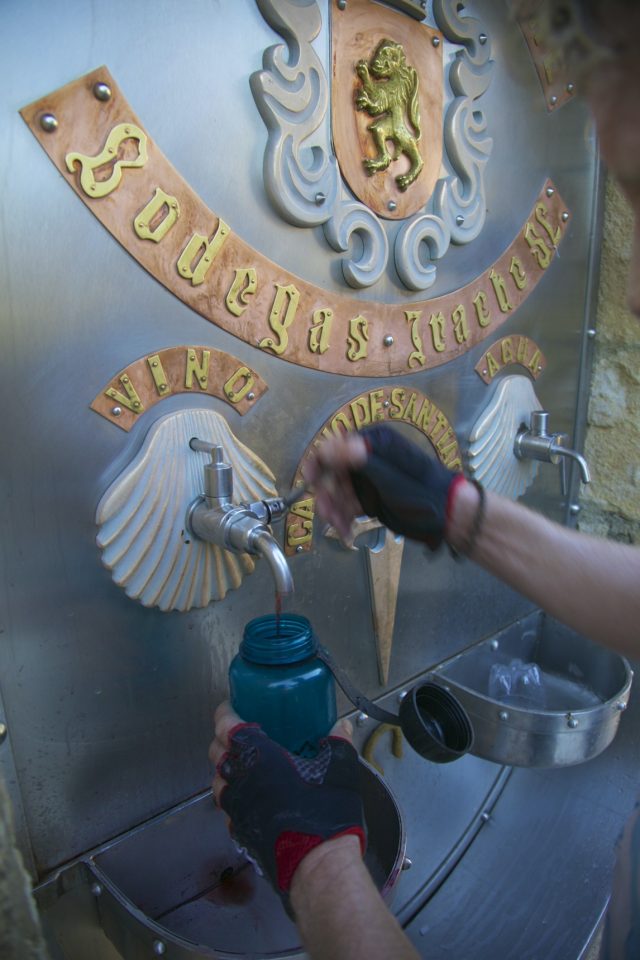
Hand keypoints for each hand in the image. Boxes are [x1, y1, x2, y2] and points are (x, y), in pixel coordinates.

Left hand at [210, 703, 365, 904]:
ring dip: (226, 770)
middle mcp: (240, 780)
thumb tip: (340, 727)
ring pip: (217, 782)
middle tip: (239, 733)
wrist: (317, 865)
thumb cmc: (324, 813)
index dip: (225, 713)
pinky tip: (252, 798)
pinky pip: (228, 808)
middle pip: (216, 752)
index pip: (226, 726)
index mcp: (258, 756)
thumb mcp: (339, 767)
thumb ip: (337, 742)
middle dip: (223, 739)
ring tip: (244, 766)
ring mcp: (237, 808)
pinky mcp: (241, 832)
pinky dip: (234, 798)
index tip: (229, 707)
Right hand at [304, 423, 461, 547]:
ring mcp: (367, 480)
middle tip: (327, 515)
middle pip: (332, 474)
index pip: (335, 447)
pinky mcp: (369, 499)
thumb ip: (360, 461)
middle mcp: (366, 459)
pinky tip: (346, 533)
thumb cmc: (421, 492)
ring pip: (337, 493)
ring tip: (340, 528)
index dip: (319, 464)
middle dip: (328, 495)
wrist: (446, 515)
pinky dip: (343, 519)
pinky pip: (347, 506)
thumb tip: (331, 444)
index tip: (310, 482)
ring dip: (334, 511)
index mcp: (373, 444)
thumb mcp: (390, 477)